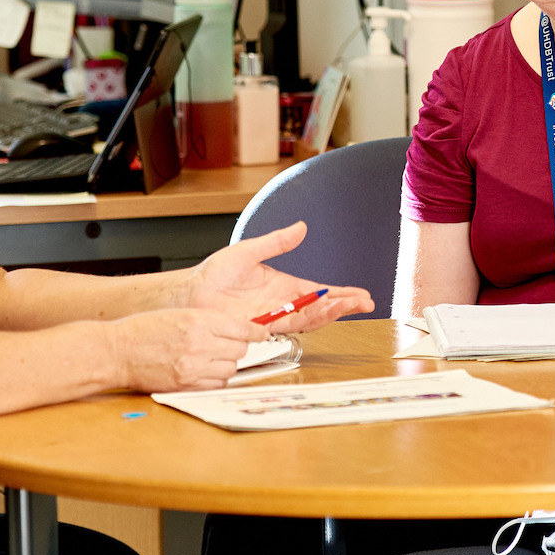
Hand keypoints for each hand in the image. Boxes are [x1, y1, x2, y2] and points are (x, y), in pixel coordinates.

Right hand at [116, 308, 267, 391]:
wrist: (116, 352)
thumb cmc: (142, 330)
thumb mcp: (179, 314)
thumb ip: (208, 321)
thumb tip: (236, 328)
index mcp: (198, 320)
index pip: (242, 328)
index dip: (256, 331)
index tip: (261, 333)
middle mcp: (200, 343)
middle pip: (240, 349)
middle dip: (237, 347)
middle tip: (225, 345)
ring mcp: (194, 367)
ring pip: (231, 368)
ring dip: (226, 364)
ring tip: (210, 358)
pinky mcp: (187, 385)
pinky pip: (217, 384)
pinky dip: (215, 378)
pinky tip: (203, 371)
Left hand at [188, 222, 374, 330]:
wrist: (190, 293)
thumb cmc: (213, 274)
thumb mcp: (249, 251)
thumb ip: (276, 242)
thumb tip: (301, 227)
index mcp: (284, 286)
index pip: (320, 292)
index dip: (341, 295)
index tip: (361, 296)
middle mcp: (283, 304)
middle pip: (321, 308)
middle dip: (344, 306)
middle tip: (364, 303)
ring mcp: (273, 317)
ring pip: (310, 319)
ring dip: (331, 313)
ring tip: (348, 306)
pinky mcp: (261, 327)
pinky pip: (290, 325)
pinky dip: (309, 320)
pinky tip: (322, 314)